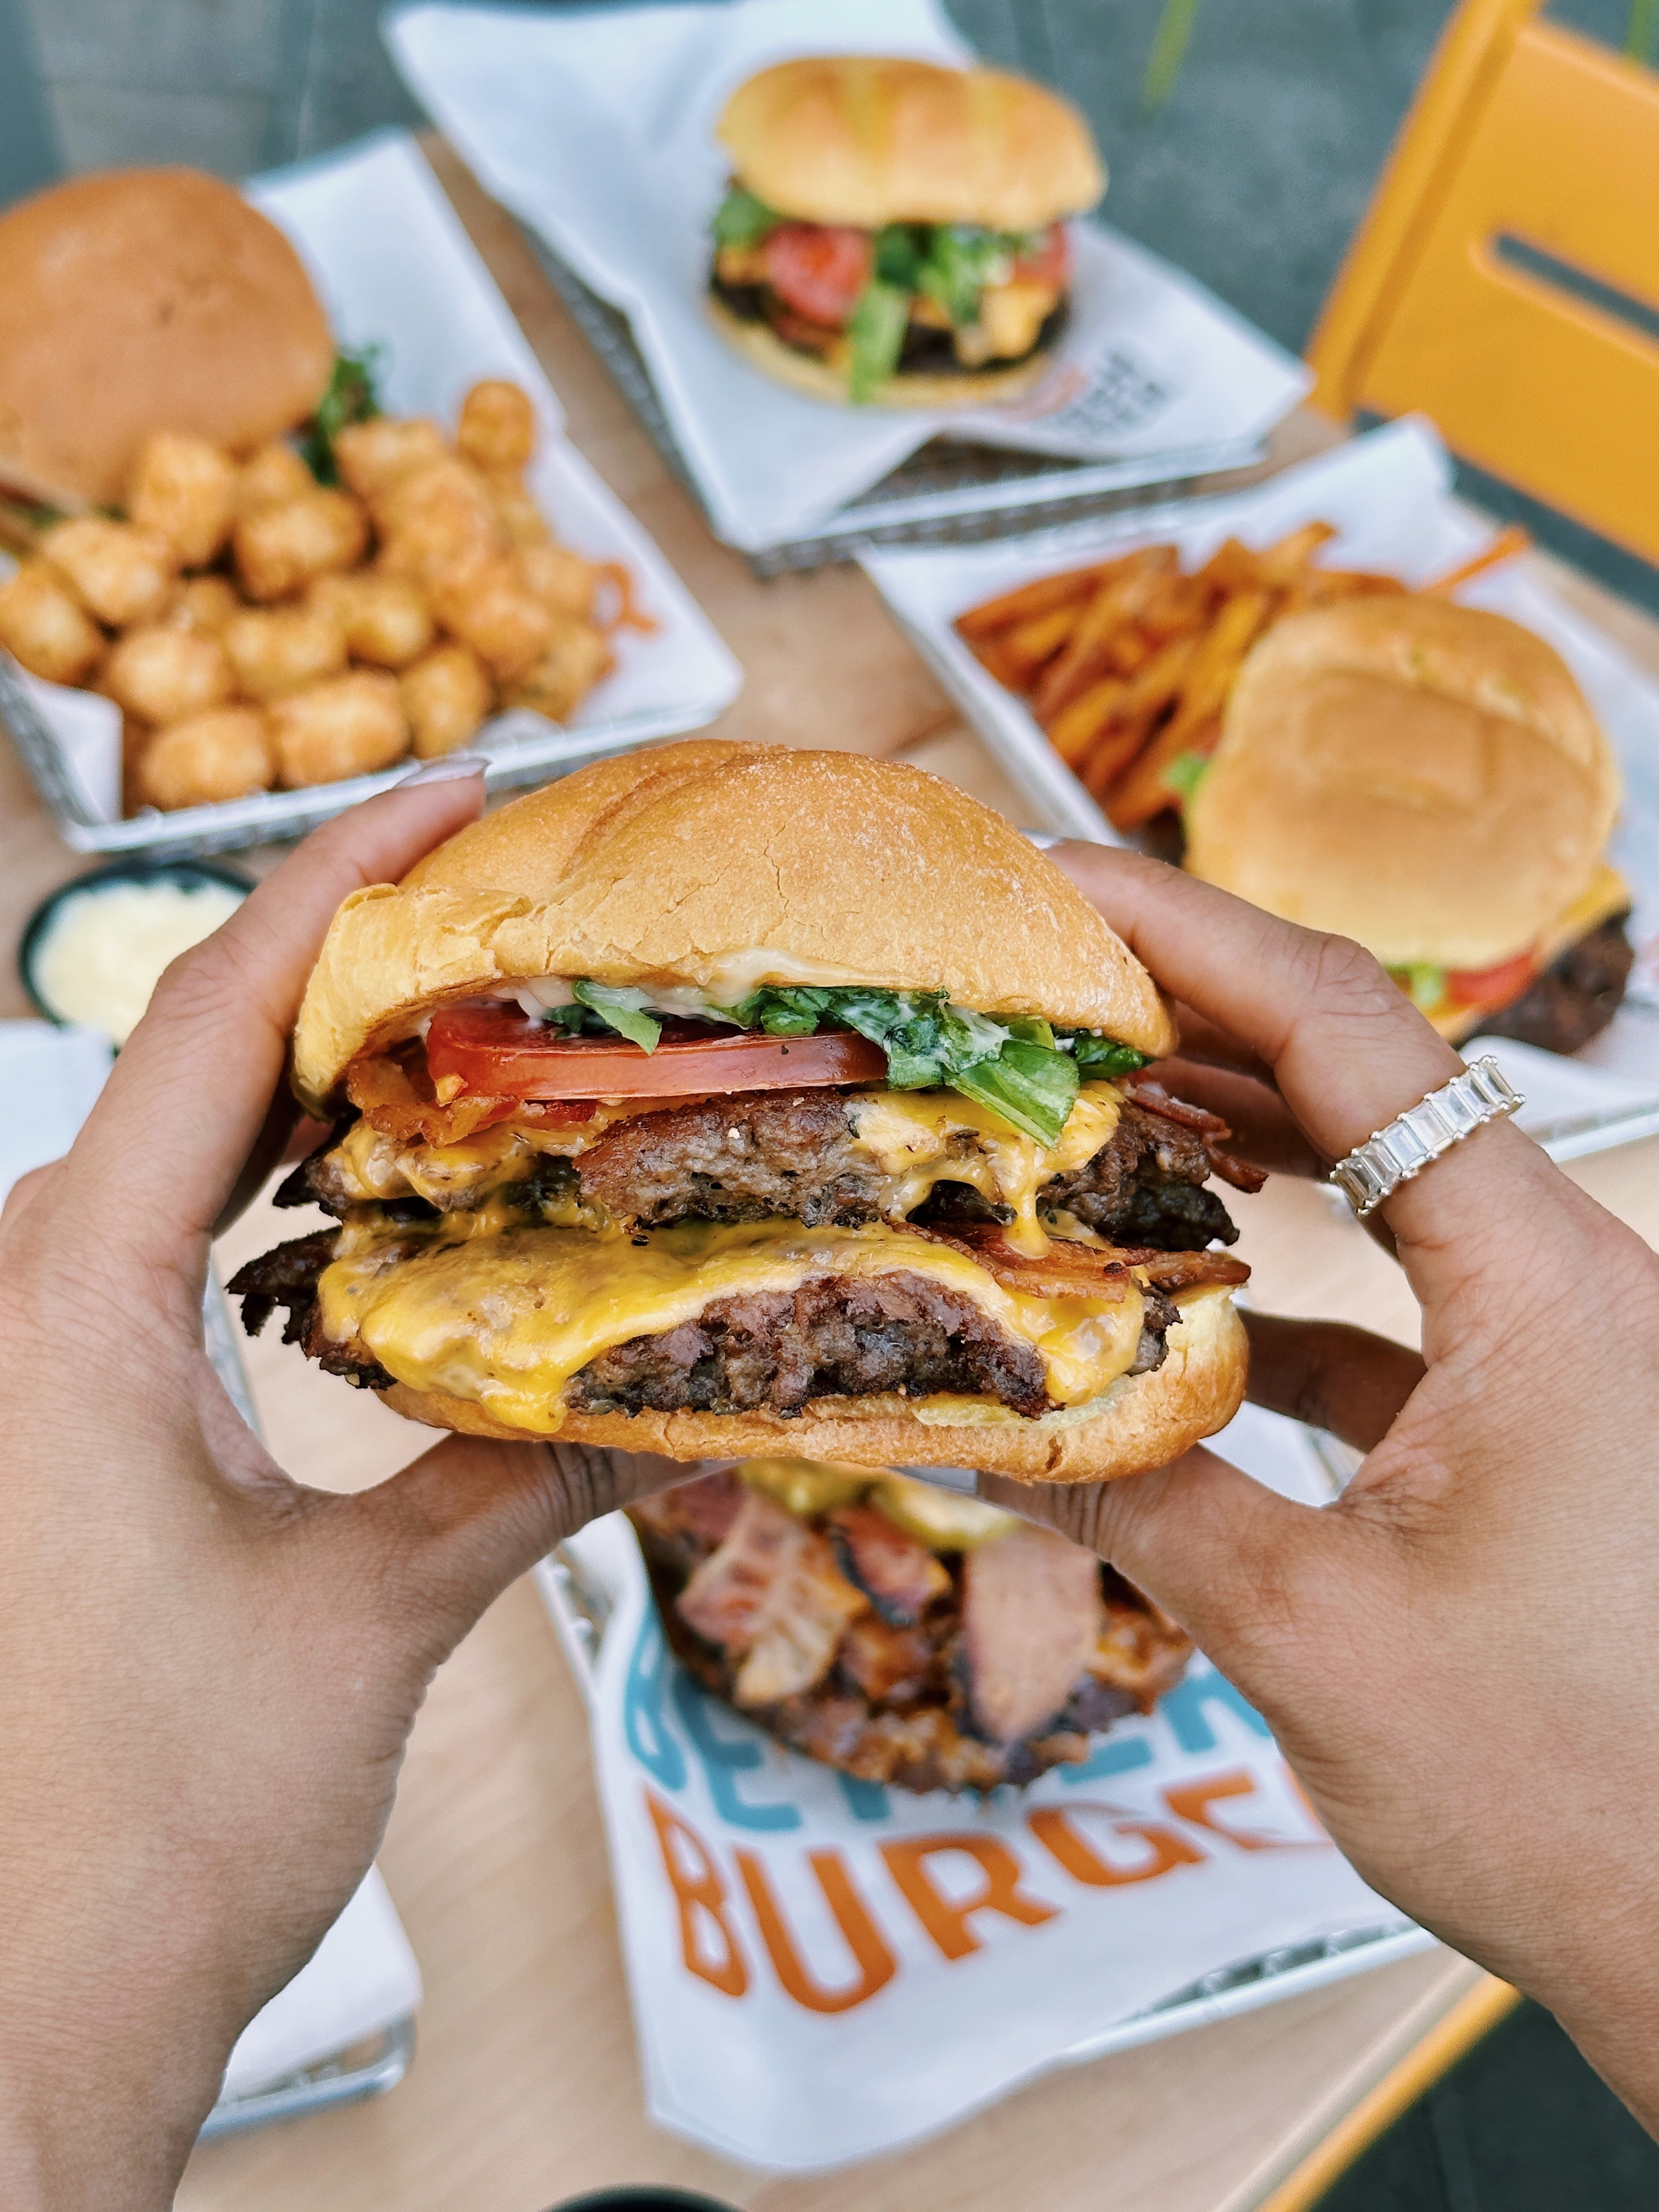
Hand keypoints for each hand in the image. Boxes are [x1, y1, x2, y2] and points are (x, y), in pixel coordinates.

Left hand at [0, 768, 687, 2211]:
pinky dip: (284, 1187)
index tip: (466, 790)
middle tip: (521, 902)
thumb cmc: (146, 1827)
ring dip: (323, 1080)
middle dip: (356, 960)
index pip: (210, 1020)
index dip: (342, 879)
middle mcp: (23, 1297)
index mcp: (65, 1301)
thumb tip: (677, 1402)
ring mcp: (29, 1355)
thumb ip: (513, 1485)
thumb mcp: (363, 1628)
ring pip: (180, 1150)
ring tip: (485, 1032)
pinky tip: (390, 1202)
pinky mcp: (56, 1418)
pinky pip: (172, 1243)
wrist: (13, 2015)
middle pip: (196, 1058)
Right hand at [990, 845, 1658, 2132]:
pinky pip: (1399, 1305)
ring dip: (1239, 1146)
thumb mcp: (1316, 1638)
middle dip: (1198, 1020)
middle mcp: (1572, 1286)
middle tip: (1043, 990)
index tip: (1061, 887)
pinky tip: (1177, 1312)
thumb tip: (981, 1420)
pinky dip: (1282, 1287)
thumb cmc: (1574, 1796)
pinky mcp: (1542, 1425)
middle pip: (1371, 1080)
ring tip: (1091, 1114)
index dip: (1195, 935)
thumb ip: (1143, 1504)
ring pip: (1387, 1188)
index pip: (1355, 1036)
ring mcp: (1562, 1353)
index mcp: (1547, 1287)